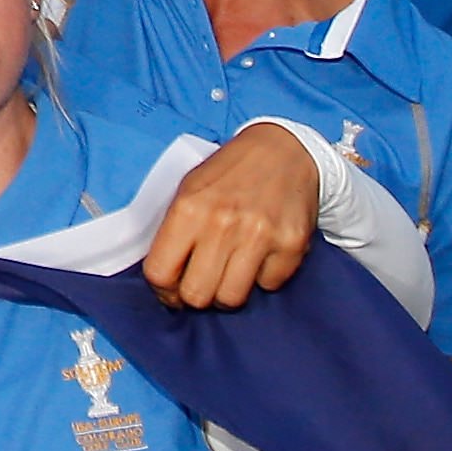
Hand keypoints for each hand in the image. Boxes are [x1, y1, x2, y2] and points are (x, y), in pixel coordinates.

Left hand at [148, 123, 320, 306]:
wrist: (283, 150)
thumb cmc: (229, 173)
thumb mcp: (188, 189)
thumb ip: (172, 232)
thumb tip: (164, 281)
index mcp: (188, 208)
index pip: (160, 273)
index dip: (163, 291)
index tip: (172, 291)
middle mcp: (222, 223)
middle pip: (196, 295)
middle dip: (196, 296)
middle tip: (203, 282)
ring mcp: (259, 235)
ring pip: (231, 299)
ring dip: (228, 292)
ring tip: (230, 271)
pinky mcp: (291, 245)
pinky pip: (268, 286)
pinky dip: (262, 277)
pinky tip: (260, 255)